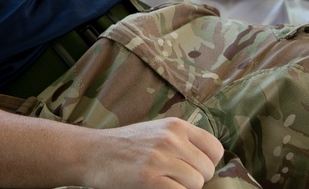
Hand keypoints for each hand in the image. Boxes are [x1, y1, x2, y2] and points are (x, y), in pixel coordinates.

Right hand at [79, 118, 222, 188]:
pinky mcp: (150, 178)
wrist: (92, 153)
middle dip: (195, 180)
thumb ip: (181, 141)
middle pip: (207, 170)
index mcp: (176, 125)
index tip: (195, 170)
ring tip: (165, 184)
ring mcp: (161, 158)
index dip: (208, 164)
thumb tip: (207, 161)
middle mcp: (171, 138)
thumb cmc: (125, 145)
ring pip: (196, 183)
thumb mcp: (156, 131)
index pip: (215, 148)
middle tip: (175, 181)